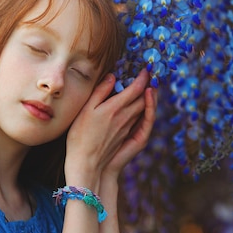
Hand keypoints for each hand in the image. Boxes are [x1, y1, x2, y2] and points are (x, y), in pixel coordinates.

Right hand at [65, 69, 155, 186]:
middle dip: (149, 85)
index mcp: (115, 108)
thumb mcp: (86, 110)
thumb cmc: (80, 136)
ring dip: (149, 97)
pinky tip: (144, 107)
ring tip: (150, 87)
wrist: (86, 163)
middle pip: (144, 98)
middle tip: (151, 76)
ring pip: (145, 109)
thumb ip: (100, 92)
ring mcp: (129, 128)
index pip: (136, 88)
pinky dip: (147, 110)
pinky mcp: (129, 137)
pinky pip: (142, 120)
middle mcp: (126, 117)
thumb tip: (112, 77)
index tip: (145, 69)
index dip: (143, 77)